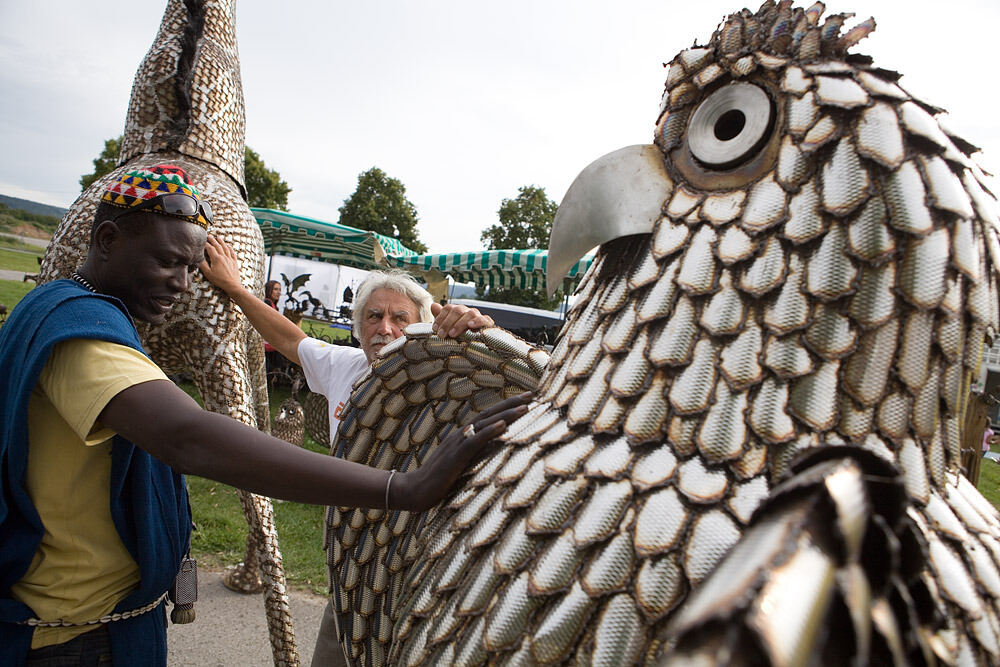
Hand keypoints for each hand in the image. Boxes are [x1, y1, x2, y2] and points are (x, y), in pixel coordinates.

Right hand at [200, 235, 243, 295]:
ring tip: (218, 237)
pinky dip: (230, 248)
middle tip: (209, 236)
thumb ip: (203, 265)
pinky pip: (232, 253)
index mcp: (216, 259)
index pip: (210, 249)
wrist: (232, 285)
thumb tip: (199, 258)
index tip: (203, 241)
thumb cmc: (219, 280)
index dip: (206, 244)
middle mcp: (224, 257)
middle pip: (218, 246)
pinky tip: (229, 246)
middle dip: (213, 240)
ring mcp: (230, 259)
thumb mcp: (208, 273)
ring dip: (221, 242)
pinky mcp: (234, 262)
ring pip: (225, 248)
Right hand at [397, 392, 532, 510]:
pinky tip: (503, 426)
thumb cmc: (438, 481)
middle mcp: (461, 434)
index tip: (527, 400)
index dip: (507, 407)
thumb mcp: (461, 464)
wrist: (414, 491)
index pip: (489, 417)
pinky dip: (489, 432)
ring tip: (525, 408)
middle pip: (490, 414)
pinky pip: (474, 441)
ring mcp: (457, 444)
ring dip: (506, 415)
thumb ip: (476, 455)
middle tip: (532, 396)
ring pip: (485, 424)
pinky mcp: (454, 457)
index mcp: (463, 436)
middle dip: (512, 404)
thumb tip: (497, 450)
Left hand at [430, 302, 493, 337]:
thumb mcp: (449, 327)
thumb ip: (441, 317)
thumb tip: (433, 305)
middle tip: (441, 335)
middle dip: (447, 323)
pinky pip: (484, 319)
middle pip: (457, 311)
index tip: (435, 329)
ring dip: (459, 324)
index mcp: (458, 311)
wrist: (480, 342)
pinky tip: (470, 326)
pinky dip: (477, 321)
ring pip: (469, 314)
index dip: (440, 317)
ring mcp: (478, 316)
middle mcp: (467, 311)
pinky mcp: (487, 322)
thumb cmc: (461, 335)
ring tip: (452, 334)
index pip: (448, 308)